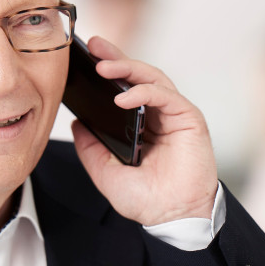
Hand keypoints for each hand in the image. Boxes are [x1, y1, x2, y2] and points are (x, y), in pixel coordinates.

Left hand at [71, 36, 218, 225]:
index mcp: (141, 124)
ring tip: (101, 67)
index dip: (107, 70)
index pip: (124, 88)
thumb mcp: (106, 173)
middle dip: (115, 57)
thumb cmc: (147, 200)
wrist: (174, 219)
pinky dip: (144, 92)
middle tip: (93, 46)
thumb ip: (91, 148)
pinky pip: (165, 95)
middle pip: (137, 76)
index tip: (83, 57)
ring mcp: (174, 114)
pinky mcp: (189, 118)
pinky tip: (122, 98)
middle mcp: (159, 115)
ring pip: (152, 78)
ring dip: (127, 68)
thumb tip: (75, 123)